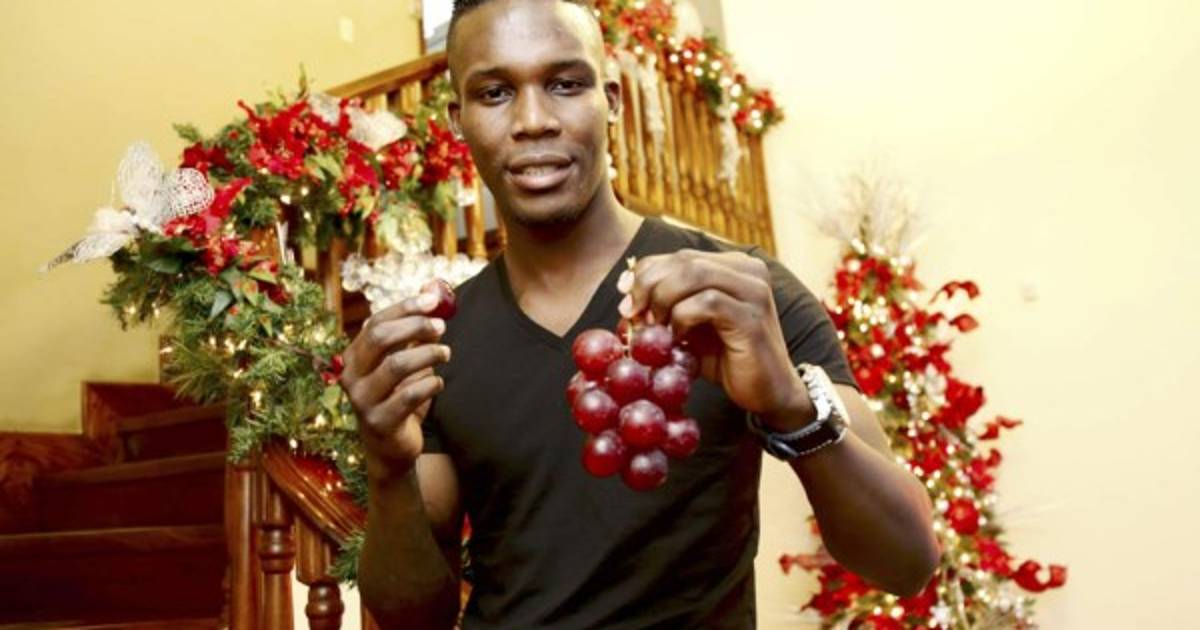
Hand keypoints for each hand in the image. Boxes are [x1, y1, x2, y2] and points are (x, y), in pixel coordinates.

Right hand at [339, 290, 451, 478]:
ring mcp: (362, 400)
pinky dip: (430, 384)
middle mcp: (351, 375)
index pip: (376, 322)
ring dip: (428, 354)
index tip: (433, 300)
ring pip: (396, 365)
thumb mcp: (405, 361)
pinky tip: (438, 382)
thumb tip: (433, 292)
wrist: (390, 447)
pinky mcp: (380, 421)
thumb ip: (415, 330)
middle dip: (415, 327)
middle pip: (380, 338)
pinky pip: (410, 395)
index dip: (405, 308)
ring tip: (445, 354)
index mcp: (354, 356)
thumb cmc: (398, 397)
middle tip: (441, 327)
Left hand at [625, 250, 812, 428]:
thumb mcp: (690, 326)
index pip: (679, 255)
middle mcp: (748, 270)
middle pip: (683, 260)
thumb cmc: (726, 358)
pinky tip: (677, 337)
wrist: (768, 392)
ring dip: (662, 299)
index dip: (646, 272)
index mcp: (733, 266)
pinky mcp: (752, 317)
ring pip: (693, 274)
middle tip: (632, 313)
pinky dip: (682, 317)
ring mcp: (754, 291)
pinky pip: (707, 303)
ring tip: (653, 326)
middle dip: (648, 285)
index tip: (625, 297)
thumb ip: (666, 306)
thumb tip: (625, 295)